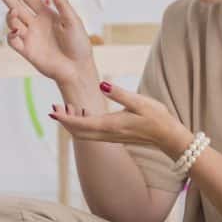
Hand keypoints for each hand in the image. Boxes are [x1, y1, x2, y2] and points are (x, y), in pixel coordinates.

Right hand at [0, 0, 93, 83]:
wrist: (77, 68)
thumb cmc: (79, 45)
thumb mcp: (73, 21)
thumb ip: (62, 4)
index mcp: (47, 15)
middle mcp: (36, 24)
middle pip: (16, 7)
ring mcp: (30, 37)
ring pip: (13, 23)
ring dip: (10, 16)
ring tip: (13, 11)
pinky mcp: (27, 51)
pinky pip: (13, 41)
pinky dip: (11, 35)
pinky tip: (16, 31)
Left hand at [49, 81, 190, 148]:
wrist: (169, 137)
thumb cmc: (157, 118)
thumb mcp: (140, 102)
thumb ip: (119, 93)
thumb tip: (101, 84)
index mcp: (111, 125)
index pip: (80, 123)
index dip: (65, 118)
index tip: (52, 110)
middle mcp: (108, 134)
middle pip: (78, 132)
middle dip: (64, 121)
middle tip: (54, 107)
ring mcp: (111, 137)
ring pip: (84, 134)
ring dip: (72, 124)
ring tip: (65, 108)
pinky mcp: (115, 137)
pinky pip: (92, 134)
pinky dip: (82, 125)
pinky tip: (83, 113)